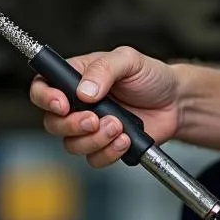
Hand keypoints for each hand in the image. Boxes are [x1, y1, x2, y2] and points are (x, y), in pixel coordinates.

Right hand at [29, 45, 180, 167]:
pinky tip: (125, 139)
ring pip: (72, 144)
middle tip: (95, 118)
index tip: (62, 104)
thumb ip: (104, 69)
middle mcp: (78, 104)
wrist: (175, 102)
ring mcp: (91, 127)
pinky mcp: (105, 146)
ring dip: (95, 139)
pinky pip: (94, 159)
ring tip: (119, 125)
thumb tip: (84, 90)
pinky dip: (109, 152)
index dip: (45, 98)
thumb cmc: (151, 76)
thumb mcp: (129, 60)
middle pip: (52, 122)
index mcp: (76, 78)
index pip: (43, 87)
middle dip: (73, 125)